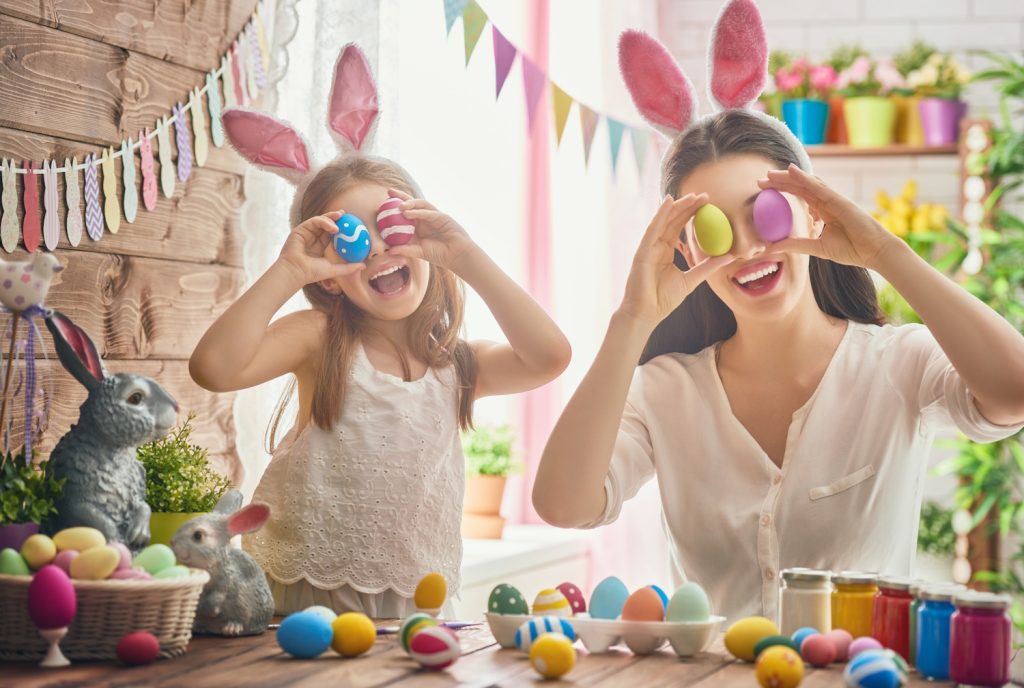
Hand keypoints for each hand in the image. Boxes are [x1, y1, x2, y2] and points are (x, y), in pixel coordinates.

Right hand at [276, 211, 365, 286]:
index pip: (331, 233)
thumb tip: (363, 266)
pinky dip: (324, 222)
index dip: (340, 227)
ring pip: (320, 221)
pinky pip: (314, 222)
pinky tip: (333, 227)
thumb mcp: (335, 269)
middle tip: (345, 214)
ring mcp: (306, 233)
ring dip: (331, 218)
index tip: (351, 223)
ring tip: (340, 219)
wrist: (297, 271)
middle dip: (336, 217)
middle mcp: (312, 238)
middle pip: (326, 224)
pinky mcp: (300, 230)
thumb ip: (349, 268)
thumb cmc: (313, 273)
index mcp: (319, 246)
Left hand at [385, 189, 477, 270]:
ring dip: (409, 202)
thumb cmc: (440, 254)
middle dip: (400, 196)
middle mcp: (425, 218)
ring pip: (420, 204)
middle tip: (388, 191)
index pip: (405, 213)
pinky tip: (408, 212)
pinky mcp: (442, 217)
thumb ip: (406, 249)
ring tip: (399, 205)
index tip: (381, 205)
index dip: (394, 207)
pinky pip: (428, 212)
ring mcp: (434, 216)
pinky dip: (418, 212)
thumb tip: (389, 251)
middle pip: (411, 203)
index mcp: (419, 225)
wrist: (457, 256)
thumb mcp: (419, 252)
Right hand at [619, 194, 734, 328]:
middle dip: (688, 206)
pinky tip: (668, 201)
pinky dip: (660, 214)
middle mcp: (656, 246)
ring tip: (692, 195)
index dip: (692, 214)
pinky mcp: (642, 251)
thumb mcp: (692, 280)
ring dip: (677, 206)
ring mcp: (648, 247)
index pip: (679, 228)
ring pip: (664, 221)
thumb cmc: (664, 299)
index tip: (708, 204)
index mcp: (666, 251)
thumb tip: (729, 257)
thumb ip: (707, 267)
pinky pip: (652, 229)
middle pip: (673, 220)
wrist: (647, 313)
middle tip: (705, 195)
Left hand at [759, 164, 900, 270]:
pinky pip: (819, 187)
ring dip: (788, 177)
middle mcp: (826, 202)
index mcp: (822, 211)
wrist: (874, 252)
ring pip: (807, 183)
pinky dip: (805, 177)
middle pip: (799, 187)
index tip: (763, 191)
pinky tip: (792, 171)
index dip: (782, 191)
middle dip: (780, 182)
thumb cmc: (851, 250)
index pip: (799, 197)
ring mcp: (833, 199)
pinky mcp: (839, 200)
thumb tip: (771, 248)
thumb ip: (795, 245)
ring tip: (770, 174)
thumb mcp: (816, 248)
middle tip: (760, 181)